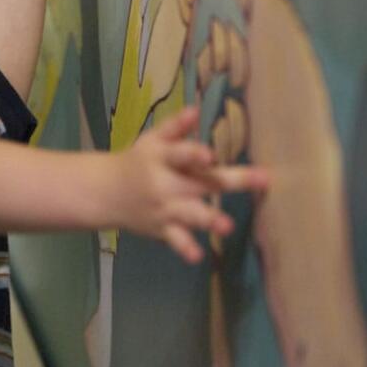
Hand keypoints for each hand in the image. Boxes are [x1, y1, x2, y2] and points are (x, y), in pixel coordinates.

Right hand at [113, 107, 267, 263]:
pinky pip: (175, 239)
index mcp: (162, 157)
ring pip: (190, 214)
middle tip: (262, 179)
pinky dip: (184, 248)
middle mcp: (164, 183)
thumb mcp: (151, 140)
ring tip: (228, 226)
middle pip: (201, 182)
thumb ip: (174, 127)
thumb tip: (196, 110)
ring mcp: (163, 208)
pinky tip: (197, 256)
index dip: (194, 154)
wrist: (104, 192)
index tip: (210, 156)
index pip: (180, 154)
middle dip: (231, 181)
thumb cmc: (137, 161)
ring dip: (209, 219)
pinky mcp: (162, 228)